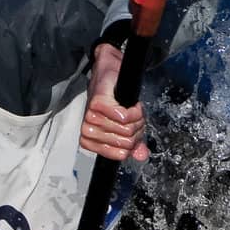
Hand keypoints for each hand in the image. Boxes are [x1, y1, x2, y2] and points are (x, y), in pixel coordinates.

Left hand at [79, 41, 147, 161]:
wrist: (109, 73)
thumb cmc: (113, 99)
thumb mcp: (123, 125)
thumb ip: (132, 144)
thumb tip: (141, 156)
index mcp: (90, 141)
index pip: (121, 154)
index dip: (133, 143)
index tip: (133, 130)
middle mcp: (88, 131)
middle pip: (126, 142)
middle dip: (137, 129)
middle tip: (135, 117)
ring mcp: (91, 117)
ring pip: (127, 129)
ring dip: (137, 118)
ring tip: (133, 109)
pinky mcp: (98, 104)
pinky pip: (124, 117)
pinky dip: (135, 111)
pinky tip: (133, 104)